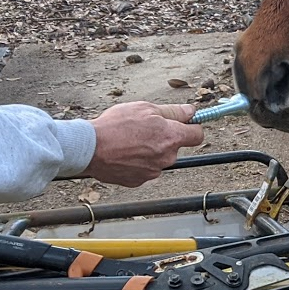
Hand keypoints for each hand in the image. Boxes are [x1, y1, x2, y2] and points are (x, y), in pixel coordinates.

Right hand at [82, 102, 204, 187]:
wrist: (90, 148)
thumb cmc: (115, 126)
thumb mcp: (145, 108)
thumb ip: (172, 111)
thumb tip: (191, 112)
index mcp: (171, 138)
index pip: (197, 135)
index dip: (192, 127)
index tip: (186, 124)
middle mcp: (166, 157)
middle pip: (175, 147)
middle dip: (165, 138)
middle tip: (145, 129)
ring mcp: (153, 171)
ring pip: (159, 158)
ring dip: (150, 150)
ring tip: (130, 141)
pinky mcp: (139, 181)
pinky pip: (145, 169)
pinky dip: (137, 162)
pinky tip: (124, 153)